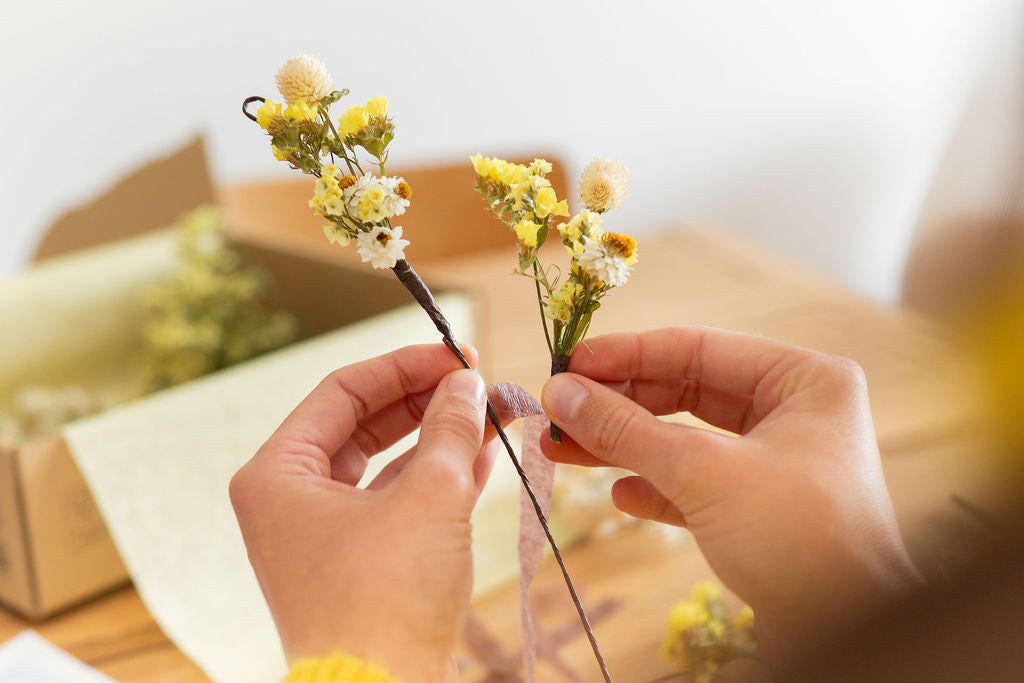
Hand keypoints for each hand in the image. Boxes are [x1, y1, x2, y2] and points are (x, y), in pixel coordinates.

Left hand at [230, 344, 496, 681]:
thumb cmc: (385, 600)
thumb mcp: (429, 498)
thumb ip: (449, 429)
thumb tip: (465, 382)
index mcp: (276, 475)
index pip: (342, 392)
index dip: (403, 366)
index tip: (454, 353)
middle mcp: (290, 500)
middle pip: (363, 425)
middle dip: (425, 403)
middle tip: (477, 382)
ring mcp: (323, 534)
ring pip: (386, 465)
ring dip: (439, 439)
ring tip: (491, 413)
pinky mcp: (358, 563)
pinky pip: (397, 503)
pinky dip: (438, 479)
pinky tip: (483, 456)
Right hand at [539, 326, 923, 659]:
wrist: (849, 637)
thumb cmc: (796, 538)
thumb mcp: (703, 473)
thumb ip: (626, 429)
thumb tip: (560, 392)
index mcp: (804, 380)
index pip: (700, 349)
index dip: (627, 355)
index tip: (568, 364)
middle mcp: (795, 412)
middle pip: (689, 391)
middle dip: (621, 405)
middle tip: (559, 411)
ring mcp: (780, 461)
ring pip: (688, 439)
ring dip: (627, 446)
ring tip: (567, 450)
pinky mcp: (763, 508)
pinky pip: (699, 483)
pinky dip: (658, 487)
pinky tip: (621, 496)